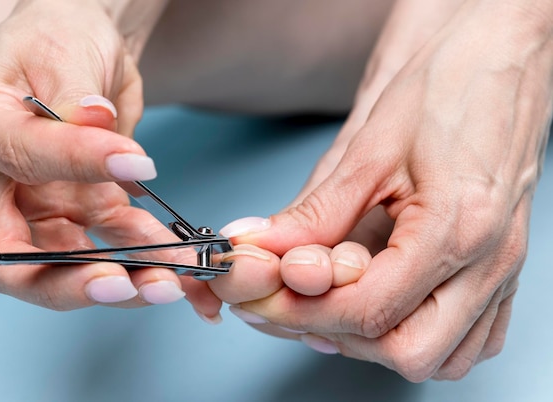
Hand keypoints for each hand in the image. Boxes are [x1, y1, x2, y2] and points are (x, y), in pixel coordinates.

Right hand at [0, 0, 221, 317]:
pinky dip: (150, 253)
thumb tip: (95, 121)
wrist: (81, 47)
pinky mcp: (85, 207)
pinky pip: (116, 240)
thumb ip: (75, 93)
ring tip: (174, 281)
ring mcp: (44, 201)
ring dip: (126, 278)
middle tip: (127, 284)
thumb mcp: (64, 52)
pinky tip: (180, 258)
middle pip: (17, 259)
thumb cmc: (58, 38)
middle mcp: (1, 180)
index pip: (12, 164)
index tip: (134, 161)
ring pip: (74, 263)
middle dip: (73, 282)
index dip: (71, 167)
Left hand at [218, 2, 552, 380]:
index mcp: (458, 227)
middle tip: (294, 303)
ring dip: (379, 342)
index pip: (370, 309)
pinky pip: (471, 338)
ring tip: (334, 304)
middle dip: (339, 335)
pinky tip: (383, 307)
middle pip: (410, 351)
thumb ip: (316, 211)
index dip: (303, 311)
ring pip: (445, 357)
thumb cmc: (445, 86)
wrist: (498, 57)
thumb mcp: (368, 147)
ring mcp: (504, 269)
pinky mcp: (503, 268)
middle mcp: (490, 261)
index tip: (264, 298)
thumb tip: (264, 248)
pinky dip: (419, 335)